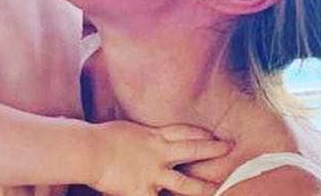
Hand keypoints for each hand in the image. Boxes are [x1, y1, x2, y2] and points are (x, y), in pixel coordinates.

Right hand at [91, 121, 230, 195]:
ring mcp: (154, 173)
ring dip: (203, 187)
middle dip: (213, 149)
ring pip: (185, 183)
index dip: (200, 134)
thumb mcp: (125, 130)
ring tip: (216, 189)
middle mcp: (158, 152)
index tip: (213, 135)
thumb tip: (137, 138)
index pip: (183, 132)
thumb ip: (138, 136)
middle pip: (192, 149)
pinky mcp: (144, 191)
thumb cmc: (100, 137)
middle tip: (229, 147)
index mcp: (153, 135)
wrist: (90, 150)